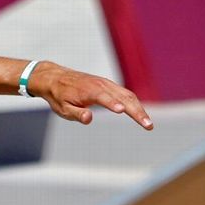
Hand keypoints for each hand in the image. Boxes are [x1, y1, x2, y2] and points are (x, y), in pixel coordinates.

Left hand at [28, 61, 152, 129]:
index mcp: (90, 91)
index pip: (105, 98)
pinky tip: (140, 114)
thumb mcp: (63, 109)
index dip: (113, 104)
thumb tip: (88, 118)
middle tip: (148, 126)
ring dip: (140, 109)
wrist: (57, 78)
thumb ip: (76, 113)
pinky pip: (126, 93)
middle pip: (125, 97)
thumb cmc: (60, 96)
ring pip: (128, 95)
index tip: (123, 111)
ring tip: (148, 124)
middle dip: (137, 112)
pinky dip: (135, 103)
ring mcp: (108, 84)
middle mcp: (102, 85)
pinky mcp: (109, 86)